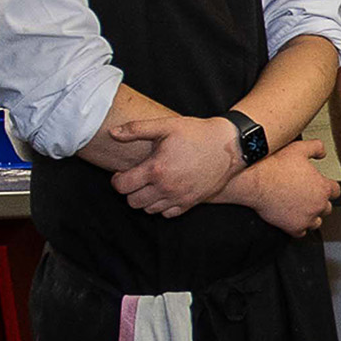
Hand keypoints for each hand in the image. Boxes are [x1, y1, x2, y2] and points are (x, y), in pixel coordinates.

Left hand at [105, 113, 242, 216]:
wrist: (228, 147)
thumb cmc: (196, 134)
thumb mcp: (166, 126)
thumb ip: (136, 129)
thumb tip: (113, 133)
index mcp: (156, 169)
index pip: (122, 186)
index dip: (117, 180)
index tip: (122, 173)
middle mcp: (166, 188)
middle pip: (133, 201)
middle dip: (130, 190)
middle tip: (137, 178)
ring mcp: (179, 198)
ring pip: (148, 210)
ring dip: (145, 199)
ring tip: (151, 184)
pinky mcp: (190, 203)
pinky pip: (167, 214)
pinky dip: (162, 206)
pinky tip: (165, 191)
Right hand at [226, 140, 336, 234]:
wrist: (255, 181)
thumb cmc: (274, 166)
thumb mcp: (299, 148)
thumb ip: (316, 148)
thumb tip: (322, 152)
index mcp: (322, 187)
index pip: (335, 191)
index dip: (328, 187)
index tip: (322, 186)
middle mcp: (318, 205)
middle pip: (327, 208)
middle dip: (319, 202)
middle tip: (307, 196)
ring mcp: (306, 218)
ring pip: (317, 222)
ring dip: (311, 216)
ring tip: (300, 208)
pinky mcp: (293, 228)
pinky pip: (302, 232)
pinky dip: (298, 226)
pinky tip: (292, 218)